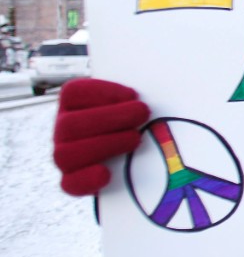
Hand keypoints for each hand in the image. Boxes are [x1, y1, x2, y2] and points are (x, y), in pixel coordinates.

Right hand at [52, 79, 150, 195]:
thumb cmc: (139, 118)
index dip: (102, 92)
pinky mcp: (74, 181)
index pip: (73, 93)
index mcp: (74, 104)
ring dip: (105, 145)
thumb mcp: (138, 99)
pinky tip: (106, 174)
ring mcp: (65, 156)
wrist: (139, 156)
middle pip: (69, 124)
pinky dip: (86, 180)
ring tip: (136, 139)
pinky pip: (69, 185)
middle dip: (109, 118)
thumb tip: (168, 72)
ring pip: (66, 154)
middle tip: (143, 114)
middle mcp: (63, 129)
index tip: (133, 95)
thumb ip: (140, 91)